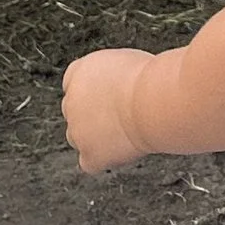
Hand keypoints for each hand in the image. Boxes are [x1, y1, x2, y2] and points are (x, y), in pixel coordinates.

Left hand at [63, 48, 154, 174]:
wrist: (152, 102)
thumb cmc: (150, 79)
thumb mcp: (127, 61)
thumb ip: (113, 74)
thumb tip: (120, 82)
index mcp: (80, 71)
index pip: (73, 82)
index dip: (92, 91)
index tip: (108, 95)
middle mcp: (72, 100)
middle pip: (74, 110)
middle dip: (92, 114)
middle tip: (120, 115)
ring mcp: (77, 130)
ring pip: (78, 137)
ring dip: (95, 137)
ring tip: (124, 133)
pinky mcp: (89, 154)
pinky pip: (90, 162)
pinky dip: (103, 159)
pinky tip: (121, 151)